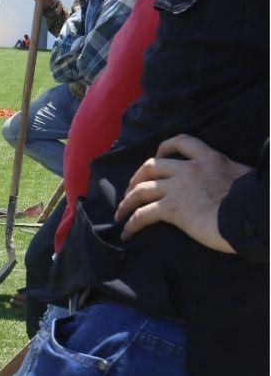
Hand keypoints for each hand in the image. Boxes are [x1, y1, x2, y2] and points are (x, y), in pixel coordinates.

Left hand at [115, 134, 250, 252]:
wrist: (253, 214)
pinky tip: (127, 233)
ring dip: (127, 201)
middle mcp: (189, 170)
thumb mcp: (242, 177)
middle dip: (136, 177)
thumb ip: (227, 176)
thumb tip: (228, 185)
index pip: (182, 142)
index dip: (164, 146)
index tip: (157, 153)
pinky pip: (143, 215)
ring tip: (120, 213)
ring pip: (141, 190)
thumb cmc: (255, 200)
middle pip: (151, 166)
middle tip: (131, 190)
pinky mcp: (173, 209)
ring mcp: (178, 188)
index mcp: (209, 159)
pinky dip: (132, 223)